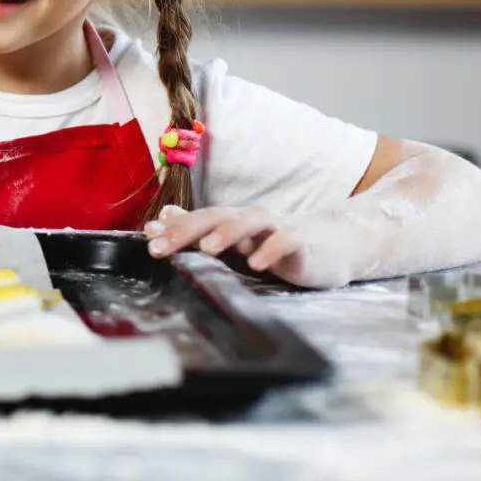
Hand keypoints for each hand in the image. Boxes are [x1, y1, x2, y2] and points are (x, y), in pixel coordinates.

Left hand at [143, 204, 354, 289]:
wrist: (331, 245)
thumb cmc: (275, 244)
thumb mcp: (235, 239)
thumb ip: (200, 229)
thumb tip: (163, 216)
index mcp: (231, 221)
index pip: (197, 219)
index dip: (173, 226)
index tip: (148, 236)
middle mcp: (249, 220)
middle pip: (216, 216)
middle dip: (186, 230)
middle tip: (160, 246)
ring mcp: (276, 228)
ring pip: (250, 221)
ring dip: (227, 232)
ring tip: (207, 249)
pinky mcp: (301, 243)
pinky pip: (286, 241)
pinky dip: (271, 250)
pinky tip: (257, 264)